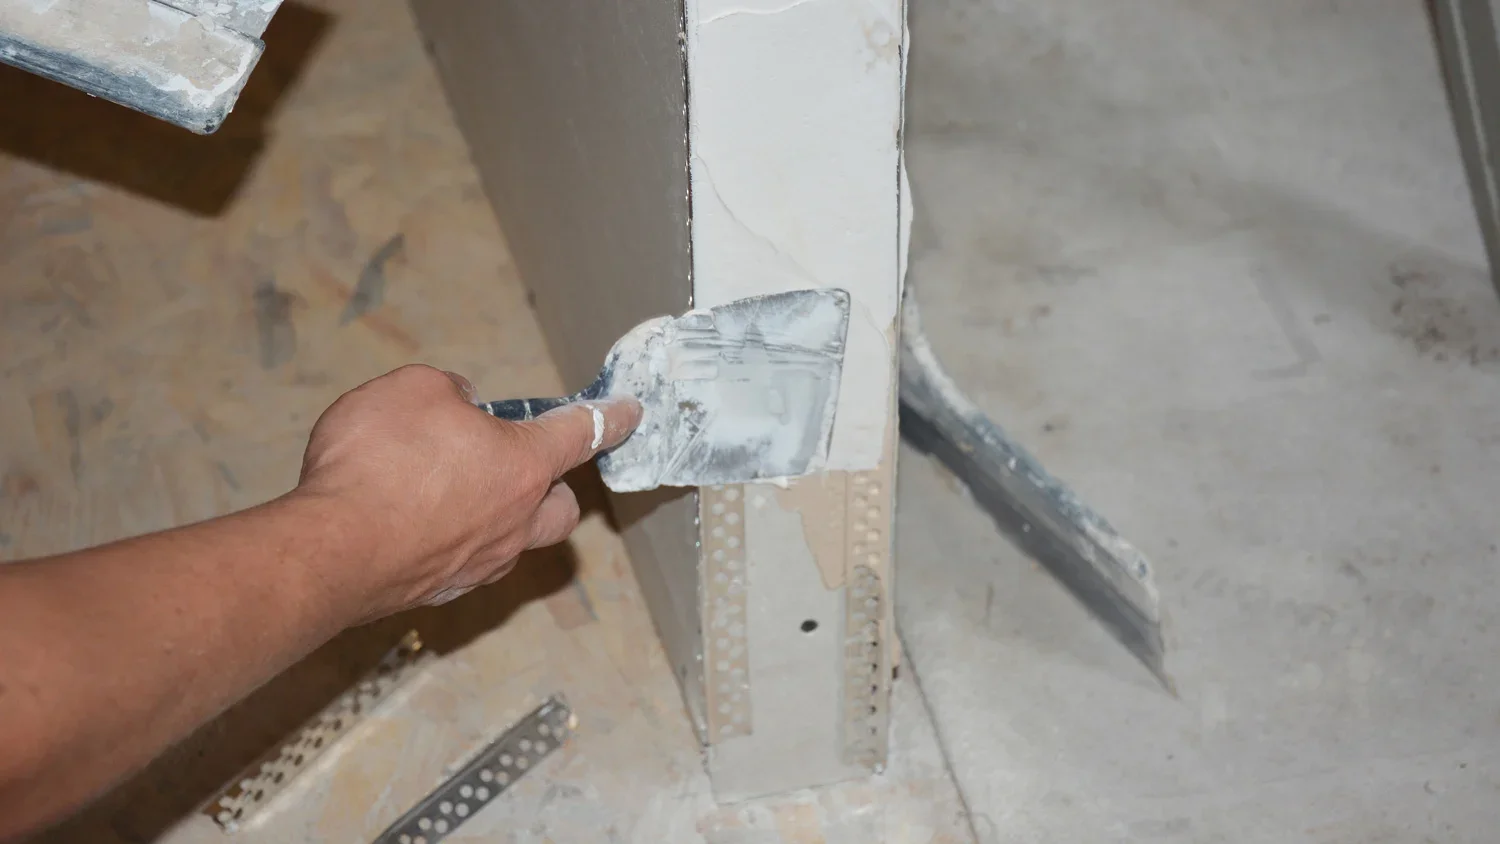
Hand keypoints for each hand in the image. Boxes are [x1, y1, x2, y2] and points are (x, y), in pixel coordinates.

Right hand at [291, 364, 640, 622]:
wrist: (330, 551)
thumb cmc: (376, 463)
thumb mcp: (413, 389)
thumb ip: (449, 392)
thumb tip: (460, 409)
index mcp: (523, 464)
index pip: (582, 433)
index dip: (611, 417)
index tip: (630, 412)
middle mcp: (515, 521)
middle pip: (560, 506)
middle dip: (552, 484)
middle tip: (519, 463)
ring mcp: (480, 563)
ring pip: (515, 539)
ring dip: (499, 514)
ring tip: (453, 491)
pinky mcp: (440, 590)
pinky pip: (464, 561)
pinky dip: (451, 538)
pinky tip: (412, 521)